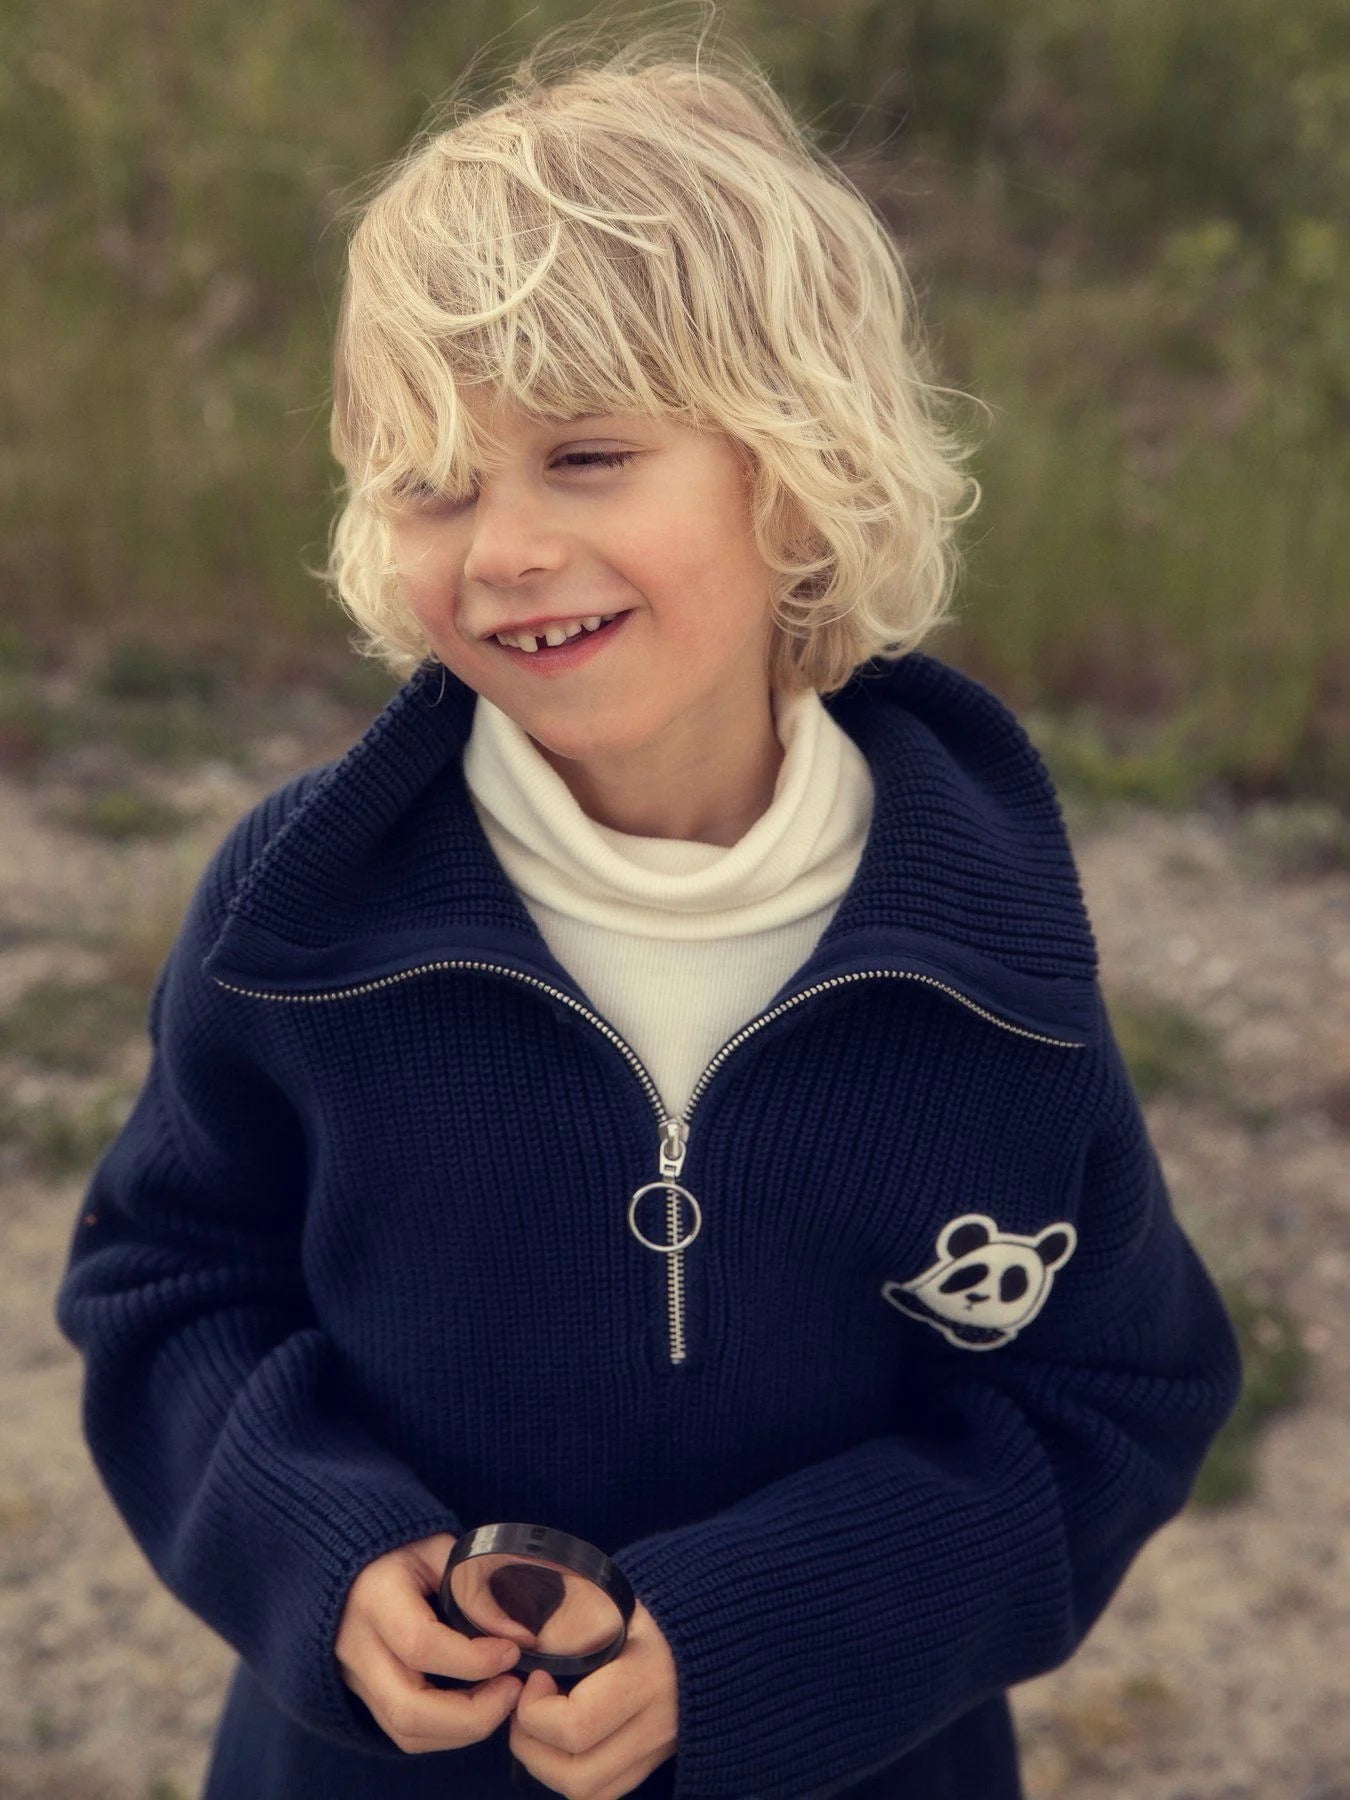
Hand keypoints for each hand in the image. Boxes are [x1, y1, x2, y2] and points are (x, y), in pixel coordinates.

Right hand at [335, 1532, 529, 1752]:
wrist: (353, 1567)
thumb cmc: (404, 1551)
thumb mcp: (440, 1550)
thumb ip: (476, 1588)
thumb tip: (520, 1636)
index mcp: (375, 1596)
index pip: (420, 1645)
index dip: (473, 1659)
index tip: (512, 1651)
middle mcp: (357, 1646)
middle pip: (408, 1709)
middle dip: (472, 1715)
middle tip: (514, 1691)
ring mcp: (356, 1678)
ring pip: (406, 1732)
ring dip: (463, 1729)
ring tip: (502, 1699)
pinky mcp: (365, 1698)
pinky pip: (404, 1733)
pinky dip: (447, 1732)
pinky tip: (478, 1706)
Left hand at [509, 1597, 678, 1799]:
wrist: (705, 1630)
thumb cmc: (647, 1611)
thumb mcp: (610, 1600)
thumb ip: (569, 1621)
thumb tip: (528, 1649)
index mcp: (647, 1676)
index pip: (576, 1726)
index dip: (536, 1709)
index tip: (535, 1676)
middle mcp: (656, 1726)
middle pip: (578, 1776)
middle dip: (531, 1748)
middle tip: (526, 1708)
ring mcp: (656, 1752)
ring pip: (588, 1792)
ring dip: (547, 1766)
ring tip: (539, 1724)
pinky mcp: (651, 1763)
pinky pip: (603, 1790)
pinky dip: (571, 1772)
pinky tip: (562, 1737)